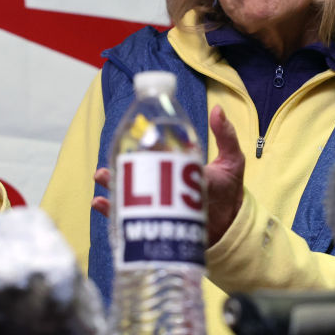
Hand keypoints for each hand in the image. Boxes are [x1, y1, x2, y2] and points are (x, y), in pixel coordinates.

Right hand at [91, 105, 244, 245]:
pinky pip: (132, 215)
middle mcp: (164, 181)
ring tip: (102, 178)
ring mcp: (159, 201)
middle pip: (137, 171)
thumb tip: (217, 109)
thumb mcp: (231, 160)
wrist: (232, 224)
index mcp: (177, 164)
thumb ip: (226, 136)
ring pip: (130, 191)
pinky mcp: (157, 220)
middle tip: (106, 166)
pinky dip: (114, 211)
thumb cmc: (230, 190)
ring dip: (113, 185)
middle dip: (120, 166)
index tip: (129, 138)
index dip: (141, 144)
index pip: (155, 151)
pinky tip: (103, 204)